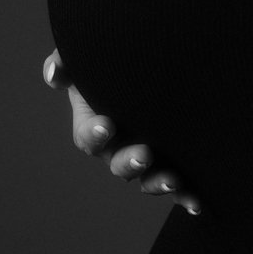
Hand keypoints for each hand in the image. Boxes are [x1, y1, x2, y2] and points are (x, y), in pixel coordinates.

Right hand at [42, 49, 202, 216]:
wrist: (163, 59)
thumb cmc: (118, 57)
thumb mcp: (93, 53)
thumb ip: (69, 59)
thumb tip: (54, 73)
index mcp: (97, 122)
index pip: (88, 136)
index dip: (93, 134)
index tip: (106, 126)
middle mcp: (120, 145)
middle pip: (118, 163)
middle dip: (129, 163)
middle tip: (143, 155)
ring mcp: (147, 155)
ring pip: (148, 178)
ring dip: (157, 182)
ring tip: (172, 180)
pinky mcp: (174, 162)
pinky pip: (179, 183)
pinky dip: (187, 194)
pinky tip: (197, 200)